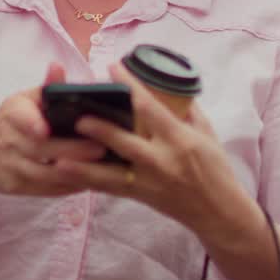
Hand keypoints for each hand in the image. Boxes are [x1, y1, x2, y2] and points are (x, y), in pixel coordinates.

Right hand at [0, 63, 107, 255]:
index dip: (31, 123)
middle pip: (40, 148)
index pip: (19, 117)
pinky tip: (89, 182)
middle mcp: (9, 140)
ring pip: (45, 173)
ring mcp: (11, 166)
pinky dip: (68, 187)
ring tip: (102, 168)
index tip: (44, 130)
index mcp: (12, 114)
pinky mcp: (17, 187)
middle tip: (101, 147)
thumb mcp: (22, 100)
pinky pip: (45, 190)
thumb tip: (58, 67)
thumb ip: (45, 87)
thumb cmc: (9, 123)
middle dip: (71, 149)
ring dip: (74, 172)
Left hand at [70, 62, 256, 234]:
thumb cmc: (216, 168)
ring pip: (111, 173)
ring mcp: (149, 181)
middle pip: (126, 142)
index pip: (150, 108)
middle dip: (100, 129)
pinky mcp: (140, 196)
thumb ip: (187, 110)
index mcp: (180, 139)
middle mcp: (162, 160)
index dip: (129, 86)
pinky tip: (66, 172)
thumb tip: (167, 86)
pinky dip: (88, 180)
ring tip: (59, 156)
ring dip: (84, 164)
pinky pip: (110, 188)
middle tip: (77, 115)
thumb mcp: (207, 134)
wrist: (219, 212)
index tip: (111, 67)